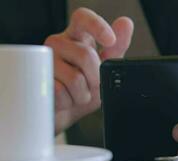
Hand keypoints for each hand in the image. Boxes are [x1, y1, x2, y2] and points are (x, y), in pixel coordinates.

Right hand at [44, 8, 133, 132]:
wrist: (66, 111)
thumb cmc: (85, 87)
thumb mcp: (105, 68)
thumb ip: (116, 48)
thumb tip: (126, 23)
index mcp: (77, 36)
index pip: (83, 19)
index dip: (97, 26)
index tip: (110, 41)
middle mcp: (59, 44)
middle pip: (86, 55)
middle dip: (96, 78)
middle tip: (92, 86)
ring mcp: (46, 60)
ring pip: (74, 78)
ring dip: (83, 94)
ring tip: (77, 94)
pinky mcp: (38, 79)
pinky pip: (61, 92)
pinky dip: (69, 102)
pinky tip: (66, 99)